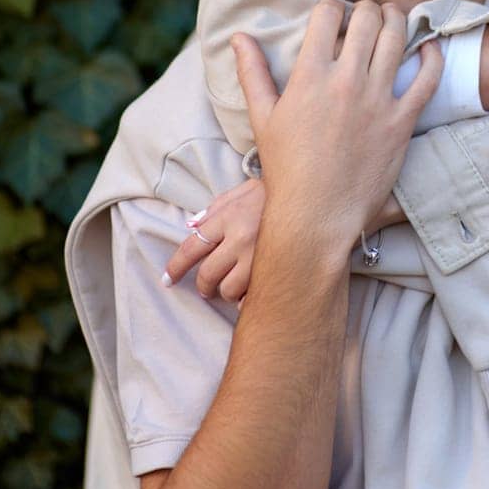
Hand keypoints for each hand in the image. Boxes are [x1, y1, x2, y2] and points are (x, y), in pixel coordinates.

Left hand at [162, 174, 408, 304]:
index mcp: (229, 216)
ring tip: (234, 289)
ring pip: (230, 290)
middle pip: (208, 275)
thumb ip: (217, 206)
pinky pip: (255, 297)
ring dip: (228, 293)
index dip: (176, 267)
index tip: (167, 280)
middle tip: (206, 290)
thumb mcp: (246, 189)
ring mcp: (260, 257)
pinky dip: (251, 299)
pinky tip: (256, 292)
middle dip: (203, 287)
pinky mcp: (278, 271)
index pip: (192, 247)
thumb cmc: (280, 192)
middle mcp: (241, 238)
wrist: (321, 194)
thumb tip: (190, 226)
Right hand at [231, 0, 442, 263]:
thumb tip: (239, 37)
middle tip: (366, 13)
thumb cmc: (286, 169)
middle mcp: (346, 80)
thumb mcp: (262, 118)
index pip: (327, 14)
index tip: (334, 13)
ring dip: (396, 19)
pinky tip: (428, 48)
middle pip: (366, 19)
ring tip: (392, 17)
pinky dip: (431, 57)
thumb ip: (252, 73)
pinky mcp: (402, 120)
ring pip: (397, 38)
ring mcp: (378, 99)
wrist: (316, 215)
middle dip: (366, 8)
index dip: (331, 6)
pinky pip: (427, 78)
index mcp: (310, 75)